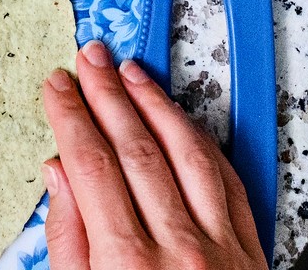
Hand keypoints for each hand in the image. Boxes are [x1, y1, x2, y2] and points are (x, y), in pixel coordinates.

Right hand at [41, 41, 265, 269]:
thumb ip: (68, 240)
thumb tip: (60, 173)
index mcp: (125, 264)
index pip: (91, 165)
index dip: (70, 117)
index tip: (59, 87)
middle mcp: (177, 250)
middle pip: (137, 149)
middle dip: (108, 95)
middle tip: (92, 58)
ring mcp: (219, 248)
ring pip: (187, 154)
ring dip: (156, 105)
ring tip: (132, 73)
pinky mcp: (248, 252)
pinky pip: (228, 181)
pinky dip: (202, 143)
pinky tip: (181, 118)